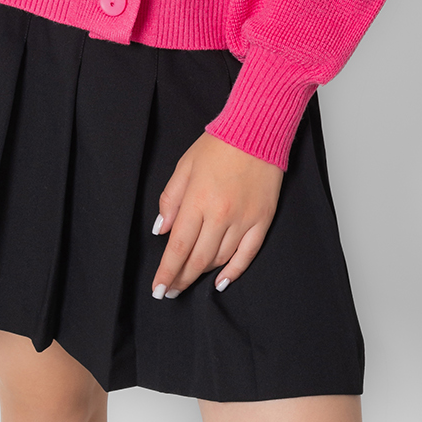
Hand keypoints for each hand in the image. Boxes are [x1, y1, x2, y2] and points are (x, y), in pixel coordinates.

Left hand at [152, 131, 283, 297]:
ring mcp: (244, 220)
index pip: (178, 246)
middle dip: (181, 278)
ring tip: (190, 279)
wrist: (256, 131)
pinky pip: (247, 255)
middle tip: (171, 291)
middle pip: (198, 259)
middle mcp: (220, 215)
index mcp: (197, 200)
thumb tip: (162, 230)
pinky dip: (233, 272)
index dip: (167, 271)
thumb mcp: (184, 166)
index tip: (158, 289)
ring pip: (220, 259)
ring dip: (203, 274)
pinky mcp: (262, 221)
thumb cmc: (217, 145)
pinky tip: (221, 282)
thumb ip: (170, 200)